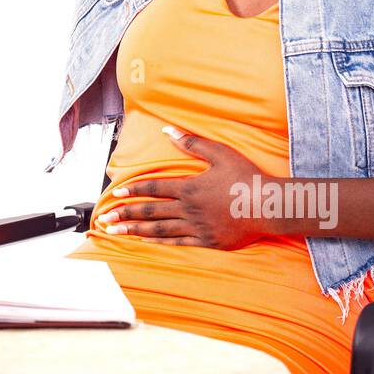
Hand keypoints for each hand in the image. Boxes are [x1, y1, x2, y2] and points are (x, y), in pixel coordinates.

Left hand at [94, 124, 272, 248]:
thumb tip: (167, 130)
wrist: (269, 206)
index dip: (132, 190)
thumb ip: (192, 143)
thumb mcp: (220, 153)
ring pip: (159, 229)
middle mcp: (188, 208)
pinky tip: (145, 242)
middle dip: (124, 214)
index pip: (153, 187)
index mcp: (189, 186)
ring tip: (116, 232)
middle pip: (150, 211)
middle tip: (104, 219)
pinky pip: (177, 243)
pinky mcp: (207, 241)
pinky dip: (159, 242)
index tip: (114, 193)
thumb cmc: (246, 177)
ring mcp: (197, 227)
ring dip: (135, 230)